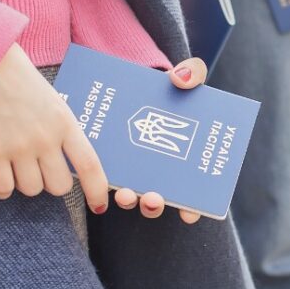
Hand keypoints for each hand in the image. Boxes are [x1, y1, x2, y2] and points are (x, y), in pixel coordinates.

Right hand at [0, 43, 108, 209]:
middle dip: (52, 185)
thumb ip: (64, 132)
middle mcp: (45, 138)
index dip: (96, 191)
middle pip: (59, 186)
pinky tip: (1, 174)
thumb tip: (74, 164)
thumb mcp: (55, 104)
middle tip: (42, 171)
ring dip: (26, 183)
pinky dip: (3, 188)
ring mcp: (18, 146)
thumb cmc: (22, 84)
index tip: (98, 207)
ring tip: (18, 165)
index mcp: (65, 124)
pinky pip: (3, 188)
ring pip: (32, 190)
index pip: (89, 166)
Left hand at [111, 58, 206, 224]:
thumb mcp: (184, 77)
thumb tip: (183, 79)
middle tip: (152, 197)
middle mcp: (156, 170)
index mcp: (182, 157)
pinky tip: (96, 179)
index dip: (193, 207)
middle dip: (155, 203)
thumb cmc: (165, 85)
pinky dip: (99, 180)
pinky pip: (101, 174)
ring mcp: (130, 166)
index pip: (192, 191)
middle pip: (158, 197)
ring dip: (129, 199)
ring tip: (124, 194)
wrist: (128, 77)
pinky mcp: (104, 157)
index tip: (189, 214)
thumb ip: (193, 74)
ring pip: (131, 194)